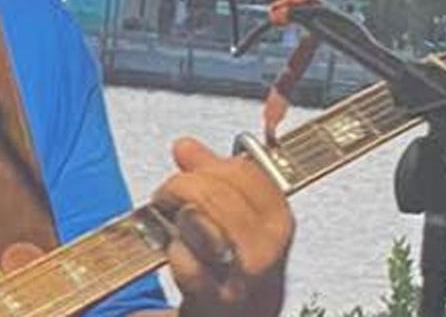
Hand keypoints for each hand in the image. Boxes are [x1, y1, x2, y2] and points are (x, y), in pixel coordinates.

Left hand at [152, 137, 294, 316]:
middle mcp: (267, 255)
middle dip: (186, 186)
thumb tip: (185, 145)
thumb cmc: (227, 268)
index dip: (214, 166)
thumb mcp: (229, 220)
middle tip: (167, 194)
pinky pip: (191, 269)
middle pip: (225, 199)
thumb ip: (210, 179)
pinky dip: (177, 253)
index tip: (192, 169)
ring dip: (180, 216)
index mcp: (278, 226)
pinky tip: (174, 250)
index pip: (251, 177)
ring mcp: (241, 284)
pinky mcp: (214, 306)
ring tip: (168, 216)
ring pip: (210, 229)